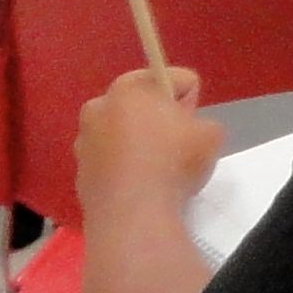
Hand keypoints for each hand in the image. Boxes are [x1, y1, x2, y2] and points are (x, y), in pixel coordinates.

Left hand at [77, 57, 220, 207]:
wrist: (132, 215)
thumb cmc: (173, 163)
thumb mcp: (212, 135)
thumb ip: (202, 121)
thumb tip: (186, 127)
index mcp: (130, 88)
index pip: (169, 77)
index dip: (188, 96)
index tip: (193, 119)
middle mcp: (99, 107)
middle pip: (138, 103)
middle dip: (157, 117)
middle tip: (177, 142)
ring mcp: (85, 142)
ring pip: (120, 133)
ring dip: (138, 142)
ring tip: (159, 168)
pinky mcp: (80, 173)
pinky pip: (110, 161)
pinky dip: (125, 168)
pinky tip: (142, 186)